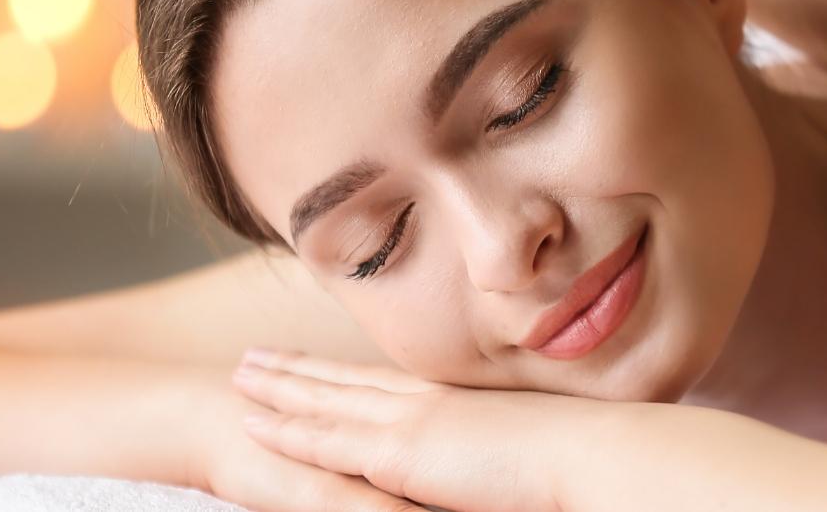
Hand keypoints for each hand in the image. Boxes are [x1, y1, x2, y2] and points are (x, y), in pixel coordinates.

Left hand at [230, 349, 614, 511]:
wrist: (588, 455)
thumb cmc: (576, 460)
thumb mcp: (526, 450)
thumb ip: (494, 454)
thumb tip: (491, 468)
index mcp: (454, 403)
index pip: (384, 385)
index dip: (344, 374)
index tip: (312, 363)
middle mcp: (424, 401)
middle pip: (344, 381)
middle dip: (297, 370)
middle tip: (251, 357)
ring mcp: (409, 421)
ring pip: (325, 401)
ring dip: (278, 388)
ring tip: (238, 376)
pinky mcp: (399, 451)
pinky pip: (327, 438)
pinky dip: (287, 428)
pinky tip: (251, 420)